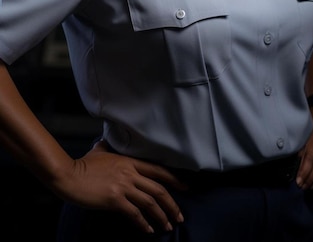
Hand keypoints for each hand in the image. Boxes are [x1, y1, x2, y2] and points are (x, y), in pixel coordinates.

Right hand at [53, 139, 185, 233]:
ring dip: (161, 216)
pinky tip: (148, 230)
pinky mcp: (115, 199)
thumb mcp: (98, 151)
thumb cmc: (82, 164)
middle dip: (172, 204)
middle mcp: (130, 172)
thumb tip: (102, 141)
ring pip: (150, 202)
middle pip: (158, 188)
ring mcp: (123, 185)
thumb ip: (105, 147)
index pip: (157, 170)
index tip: (184, 187)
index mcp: (129, 160)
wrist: (68, 175)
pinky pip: (134, 214)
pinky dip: (143, 223)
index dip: (173, 179)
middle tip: (179, 216)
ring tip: (167, 226)